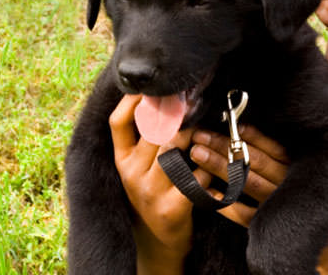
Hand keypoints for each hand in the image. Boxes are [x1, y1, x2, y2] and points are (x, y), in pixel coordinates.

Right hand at [110, 94, 211, 274]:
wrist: (158, 240)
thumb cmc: (154, 192)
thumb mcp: (139, 167)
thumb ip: (144, 138)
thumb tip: (156, 97)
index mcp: (121, 160)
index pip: (118, 123)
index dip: (133, 101)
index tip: (152, 87)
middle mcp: (131, 174)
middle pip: (153, 132)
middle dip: (176, 113)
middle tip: (192, 100)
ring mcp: (150, 191)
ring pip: (174, 150)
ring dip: (193, 137)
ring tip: (204, 131)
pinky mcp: (171, 208)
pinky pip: (194, 177)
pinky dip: (205, 169)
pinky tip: (210, 169)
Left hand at [189, 125, 289, 226]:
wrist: (302, 236)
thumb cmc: (291, 188)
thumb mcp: (290, 167)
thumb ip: (273, 152)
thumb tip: (243, 129)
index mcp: (297, 168)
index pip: (273, 148)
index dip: (250, 135)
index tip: (227, 123)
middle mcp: (288, 186)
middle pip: (255, 162)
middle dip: (225, 147)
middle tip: (200, 136)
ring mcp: (276, 206)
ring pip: (247, 182)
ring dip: (220, 167)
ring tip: (197, 153)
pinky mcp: (264, 224)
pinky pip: (243, 214)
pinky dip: (224, 201)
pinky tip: (206, 190)